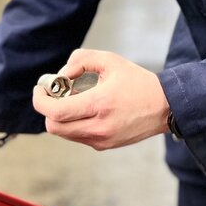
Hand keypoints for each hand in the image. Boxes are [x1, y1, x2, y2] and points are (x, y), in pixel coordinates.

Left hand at [34, 49, 169, 150]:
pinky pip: (77, 136)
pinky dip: (73, 123)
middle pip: (54, 126)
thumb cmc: (137, 82)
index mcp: (99, 104)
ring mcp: (101, 140)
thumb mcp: (110, 60)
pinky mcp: (104, 146)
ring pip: (64, 133)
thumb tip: (61, 75)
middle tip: (56, 93)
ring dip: (60, 117)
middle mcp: (98, 127)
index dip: (41, 100)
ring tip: (74, 100)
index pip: (56, 111)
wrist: (165, 107)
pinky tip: (85, 110)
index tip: (41, 89)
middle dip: (48, 108)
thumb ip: (80, 60)